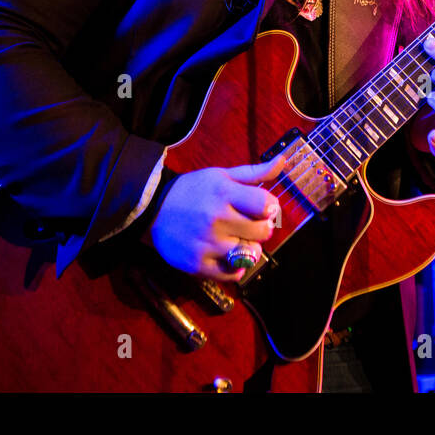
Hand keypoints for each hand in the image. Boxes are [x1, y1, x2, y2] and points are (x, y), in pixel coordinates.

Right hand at [147, 160, 282, 280]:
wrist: (152, 210)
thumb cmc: (192, 191)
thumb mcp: (221, 176)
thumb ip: (254, 173)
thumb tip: (282, 161)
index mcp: (223, 192)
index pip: (267, 205)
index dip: (270, 207)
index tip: (261, 208)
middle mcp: (216, 218)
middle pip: (263, 231)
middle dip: (261, 228)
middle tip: (248, 224)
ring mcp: (207, 243)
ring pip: (251, 254)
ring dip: (249, 248)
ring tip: (237, 239)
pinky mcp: (198, 264)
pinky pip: (233, 274)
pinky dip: (235, 267)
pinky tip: (227, 255)